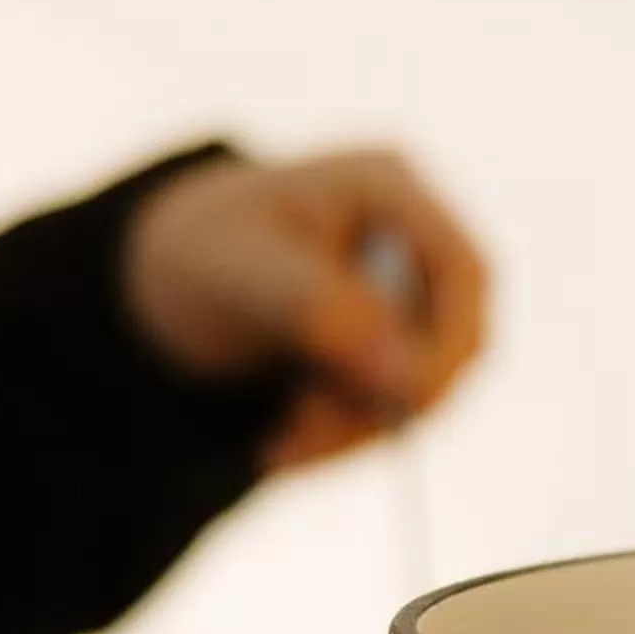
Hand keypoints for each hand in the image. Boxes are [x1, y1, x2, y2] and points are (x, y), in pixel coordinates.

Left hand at [124, 150, 489, 469]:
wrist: (170, 279)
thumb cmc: (198, 252)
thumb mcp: (237, 272)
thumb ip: (317, 308)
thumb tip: (402, 376)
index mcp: (385, 186)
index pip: (464, 269)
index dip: (447, 344)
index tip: (396, 403)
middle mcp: (413, 238)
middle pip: (453, 339)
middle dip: (384, 402)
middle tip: (299, 436)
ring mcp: (410, 296)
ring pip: (426, 386)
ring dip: (356, 431)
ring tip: (277, 447)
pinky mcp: (396, 345)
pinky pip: (395, 408)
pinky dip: (345, 436)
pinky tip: (284, 444)